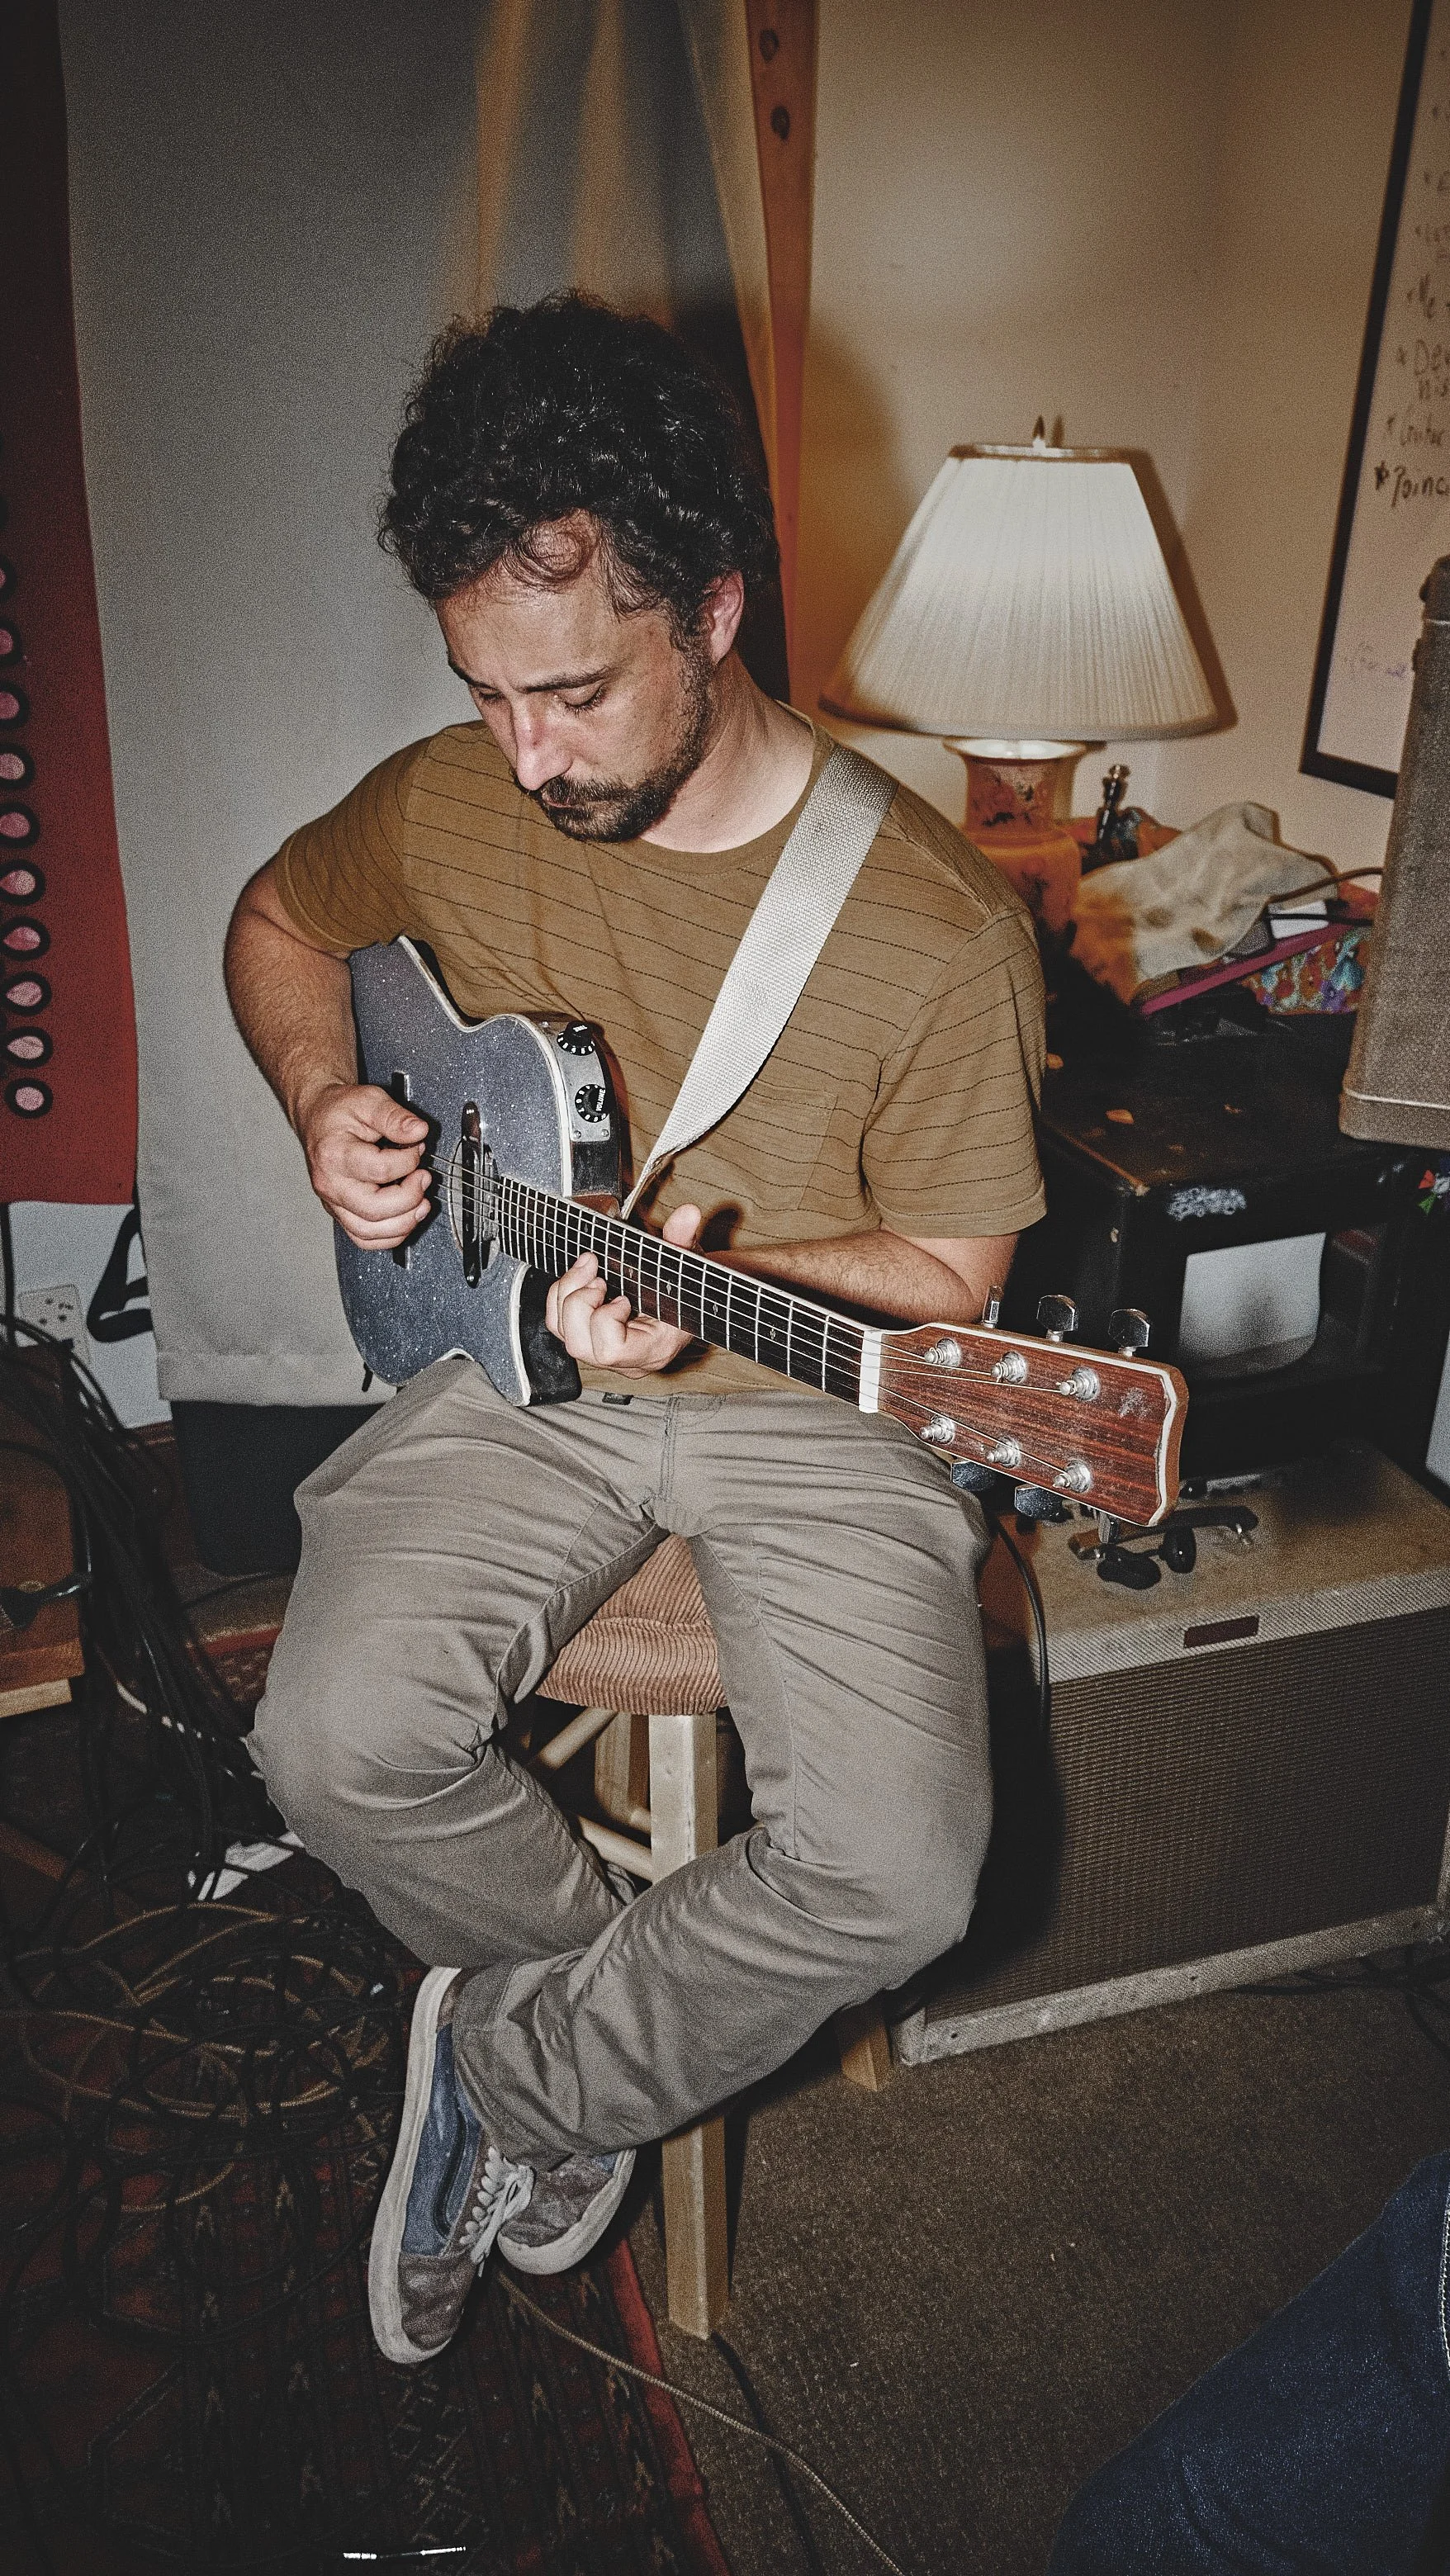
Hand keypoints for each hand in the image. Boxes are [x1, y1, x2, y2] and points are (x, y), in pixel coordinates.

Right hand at [298, 1080, 429, 1249]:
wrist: (317, 1117)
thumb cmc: (339, 1111)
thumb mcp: (368, 1100)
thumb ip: (394, 1116)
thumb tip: (418, 1131)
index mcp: (334, 1154)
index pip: (379, 1170)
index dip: (408, 1161)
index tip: (417, 1147)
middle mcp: (330, 1183)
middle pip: (373, 1210)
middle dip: (409, 1198)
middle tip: (423, 1178)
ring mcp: (333, 1201)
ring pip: (368, 1233)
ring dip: (403, 1223)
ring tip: (421, 1203)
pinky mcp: (340, 1211)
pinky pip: (363, 1238)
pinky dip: (389, 1237)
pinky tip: (406, 1219)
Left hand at [545, 1203, 702, 1374]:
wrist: (685, 1306)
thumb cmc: (687, 1292)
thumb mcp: (688, 1267)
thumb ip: (684, 1242)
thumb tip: (688, 1213)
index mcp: (651, 1350)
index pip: (611, 1351)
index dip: (606, 1319)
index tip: (623, 1297)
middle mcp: (624, 1359)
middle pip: (578, 1345)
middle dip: (580, 1302)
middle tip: (598, 1277)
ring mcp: (602, 1351)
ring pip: (562, 1332)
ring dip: (567, 1293)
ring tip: (590, 1269)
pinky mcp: (587, 1338)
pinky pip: (557, 1323)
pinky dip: (561, 1294)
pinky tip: (582, 1275)